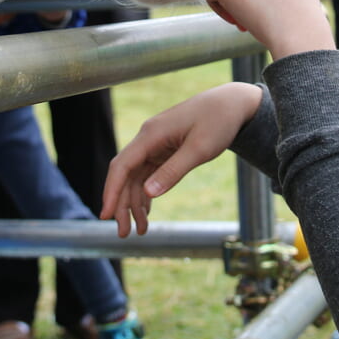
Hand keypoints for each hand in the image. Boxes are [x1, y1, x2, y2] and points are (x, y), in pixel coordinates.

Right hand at [101, 83, 262, 236]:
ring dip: (134, 202)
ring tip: (140, 230)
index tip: (106, 216)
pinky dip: (146, 193)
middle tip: (125, 234)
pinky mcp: (165, 148)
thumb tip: (148, 193)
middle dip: (121, 204)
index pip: (122, 166)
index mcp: (151, 134)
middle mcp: (148, 138)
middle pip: (125, 174)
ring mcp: (155, 143)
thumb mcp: (199, 149)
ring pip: (136, 176)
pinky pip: (148, 173)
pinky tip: (146, 211)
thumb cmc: (218, 121)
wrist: (232, 103)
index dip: (111, 191)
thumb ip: (173, 171)